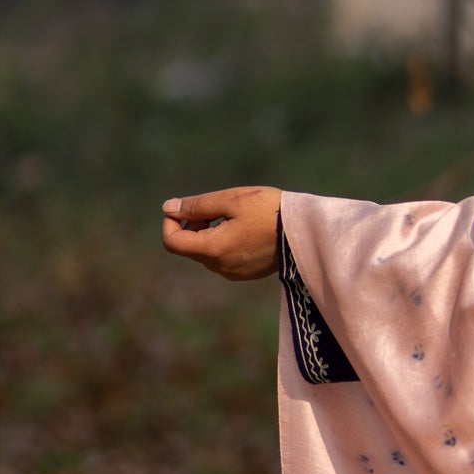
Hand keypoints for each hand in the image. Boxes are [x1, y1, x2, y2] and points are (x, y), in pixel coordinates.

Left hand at [161, 186, 281, 279]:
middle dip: (192, 225)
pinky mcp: (247, 273)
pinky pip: (223, 259)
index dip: (170, 222)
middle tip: (215, 208)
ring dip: (209, 234)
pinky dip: (224, 243)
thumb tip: (168, 208)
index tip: (185, 206)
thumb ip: (197, 205)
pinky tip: (245, 229)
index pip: (172, 242)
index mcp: (213, 249)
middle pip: (189, 247)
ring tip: (234, 216)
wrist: (305, 230)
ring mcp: (234, 273)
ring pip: (206, 253)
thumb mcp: (230, 200)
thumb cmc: (268, 210)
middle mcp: (220, 267)